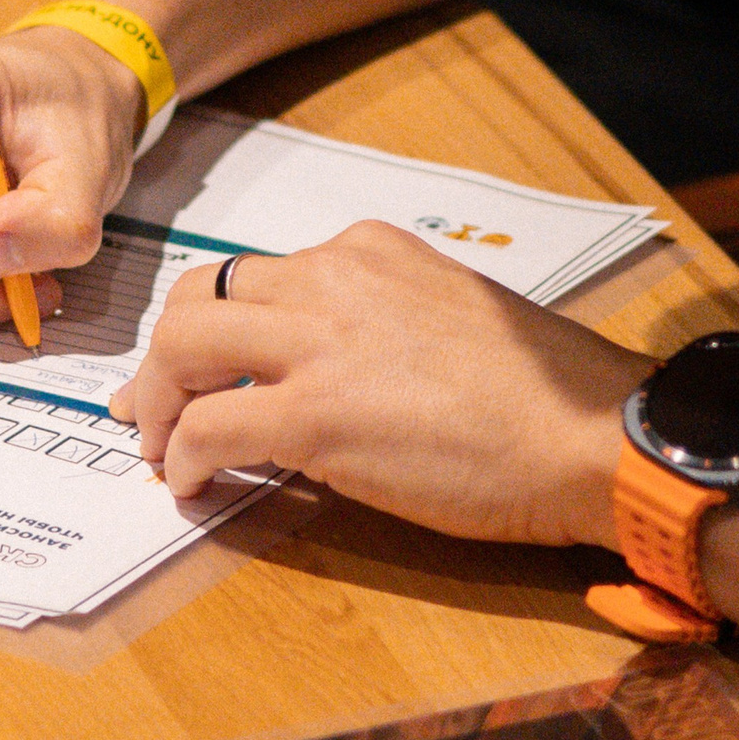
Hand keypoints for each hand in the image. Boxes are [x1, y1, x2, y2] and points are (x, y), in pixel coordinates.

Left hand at [109, 220, 651, 545]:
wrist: (588, 431)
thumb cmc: (541, 392)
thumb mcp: (449, 314)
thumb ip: (379, 320)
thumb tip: (330, 370)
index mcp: (367, 250)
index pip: (258, 274)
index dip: (215, 326)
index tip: (200, 367)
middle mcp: (334, 276)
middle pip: (200, 296)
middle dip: (163, 356)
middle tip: (150, 408)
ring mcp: (320, 342)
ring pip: (184, 345)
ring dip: (158, 402)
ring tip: (161, 450)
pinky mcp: (315, 415)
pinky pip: (208, 429)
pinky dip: (184, 460)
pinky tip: (193, 489)